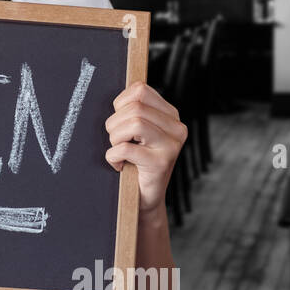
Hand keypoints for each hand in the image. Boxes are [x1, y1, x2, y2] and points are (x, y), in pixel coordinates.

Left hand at [104, 82, 186, 213]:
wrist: (143, 199)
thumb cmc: (134, 162)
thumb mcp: (136, 133)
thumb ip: (132, 111)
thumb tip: (113, 91)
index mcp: (170, 114)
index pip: (139, 89)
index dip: (119, 103)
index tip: (120, 122)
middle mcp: (176, 127)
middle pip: (134, 106)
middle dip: (114, 124)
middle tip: (116, 142)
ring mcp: (171, 145)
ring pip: (133, 123)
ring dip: (114, 139)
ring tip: (118, 152)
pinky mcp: (162, 163)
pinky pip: (126, 148)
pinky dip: (113, 157)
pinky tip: (118, 165)